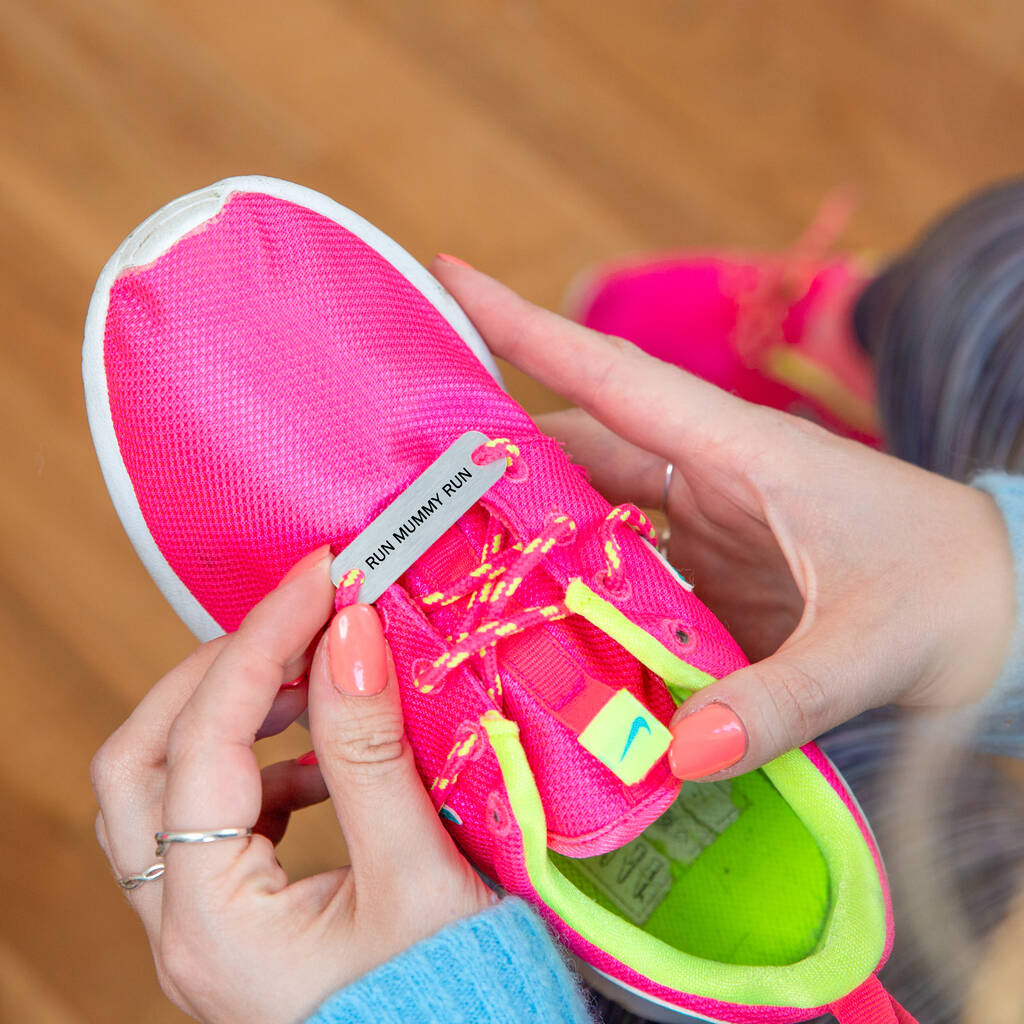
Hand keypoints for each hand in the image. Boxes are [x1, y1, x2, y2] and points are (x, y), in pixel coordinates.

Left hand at [91, 549, 490, 1022]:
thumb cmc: (453, 997)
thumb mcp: (417, 874)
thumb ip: (371, 751)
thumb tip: (348, 635)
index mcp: (214, 924)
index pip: (205, 745)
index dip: (259, 645)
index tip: (318, 581)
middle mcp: (183, 928)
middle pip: (138, 767)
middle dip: (210, 675)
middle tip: (292, 624)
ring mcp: (201, 925)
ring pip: (161, 792)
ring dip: (226, 716)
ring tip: (311, 679)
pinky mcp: (236, 917)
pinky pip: (209, 820)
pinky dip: (257, 764)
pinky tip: (324, 756)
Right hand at [433, 256, 1016, 778]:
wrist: (1000, 613)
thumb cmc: (952, 596)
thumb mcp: (873, 644)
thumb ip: (781, 699)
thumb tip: (678, 754)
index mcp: (739, 450)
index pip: (612, 378)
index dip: (526, 328)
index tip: (446, 276)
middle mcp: (703, 479)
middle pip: (574, 454)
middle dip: (491, 461)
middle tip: (399, 483)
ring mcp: (697, 530)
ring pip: (585, 518)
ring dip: (522, 537)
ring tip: (437, 565)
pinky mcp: (701, 581)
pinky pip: (615, 579)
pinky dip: (569, 600)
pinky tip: (524, 635)